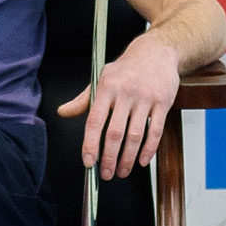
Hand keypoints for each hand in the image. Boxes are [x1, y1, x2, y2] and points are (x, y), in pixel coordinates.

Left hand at [57, 33, 180, 178]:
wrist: (156, 52)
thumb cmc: (126, 69)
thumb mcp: (102, 78)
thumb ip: (84, 99)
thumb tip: (63, 112)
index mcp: (107, 87)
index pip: (95, 121)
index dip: (90, 144)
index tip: (88, 162)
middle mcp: (126, 92)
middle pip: (115, 132)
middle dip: (109, 157)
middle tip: (105, 173)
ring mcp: (146, 98)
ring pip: (135, 135)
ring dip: (128, 158)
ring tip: (123, 171)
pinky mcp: (163, 102)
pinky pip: (156, 131)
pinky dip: (149, 149)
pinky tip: (142, 161)